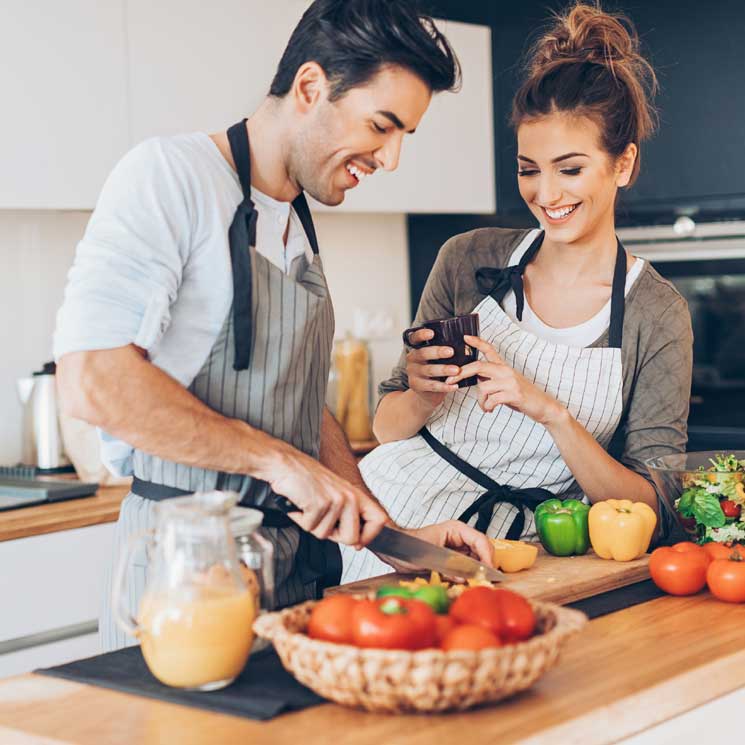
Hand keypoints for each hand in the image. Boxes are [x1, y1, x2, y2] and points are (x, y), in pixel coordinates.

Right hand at [270, 450, 387, 547]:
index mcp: (356, 494)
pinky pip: (310, 527)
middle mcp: (350, 496)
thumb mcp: (335, 494)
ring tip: (308, 505)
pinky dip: (300, 519)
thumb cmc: (307, 480)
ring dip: (312, 525)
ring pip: (326, 535)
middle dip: (333, 536)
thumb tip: (357, 543)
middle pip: (352, 538)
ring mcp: (335, 499)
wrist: (285, 464)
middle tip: (321, 519)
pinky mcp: (319, 503)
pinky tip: (300, 504)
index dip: (369, 537)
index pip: (380, 520)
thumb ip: (348, 515)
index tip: (358, 544)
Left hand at [375, 520, 494, 573]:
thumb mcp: (430, 557)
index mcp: (456, 529)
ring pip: (476, 559)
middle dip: (485, 566)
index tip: (489, 572)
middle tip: (485, 581)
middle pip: (482, 550)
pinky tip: (464, 582)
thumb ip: (450, 567)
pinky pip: (466, 566)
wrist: (394, 549)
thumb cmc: (408, 547)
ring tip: (476, 582)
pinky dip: (467, 575)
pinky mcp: (453, 558)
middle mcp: (459, 537)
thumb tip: (466, 577)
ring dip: (477, 572)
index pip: (481, 541)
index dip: (487, 557)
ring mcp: (457, 547)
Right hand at [404, 328, 458, 408]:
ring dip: (444, 369)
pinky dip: (444, 386)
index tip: (432, 333)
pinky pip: (432, 385)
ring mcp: (413, 372)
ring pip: (429, 370)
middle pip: (423, 353)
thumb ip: (445, 350)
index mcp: (417, 348)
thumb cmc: (436, 369)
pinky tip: (454, 386)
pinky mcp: (416, 385)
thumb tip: (467, 344)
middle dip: (437, 352)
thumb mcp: (436, 358)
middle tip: (451, 351)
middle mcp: (413, 359)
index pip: (415, 338)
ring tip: (456, 370)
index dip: (422, 334)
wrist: (427, 391)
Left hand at [446, 335, 564, 424]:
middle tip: (449, 381)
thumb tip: (474, 378)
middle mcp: (506, 371)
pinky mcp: (514, 393)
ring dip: (480, 401)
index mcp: (504, 367)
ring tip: (486, 406)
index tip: (465, 337)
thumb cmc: (522, 396)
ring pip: (482, 388)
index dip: (477, 342)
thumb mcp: (505, 384)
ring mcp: (510, 381)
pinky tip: (491, 410)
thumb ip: (491, 379)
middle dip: (461, 373)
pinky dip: (487, 407)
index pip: (489, 350)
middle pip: (478, 366)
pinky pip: (491, 400)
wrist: (543, 406)